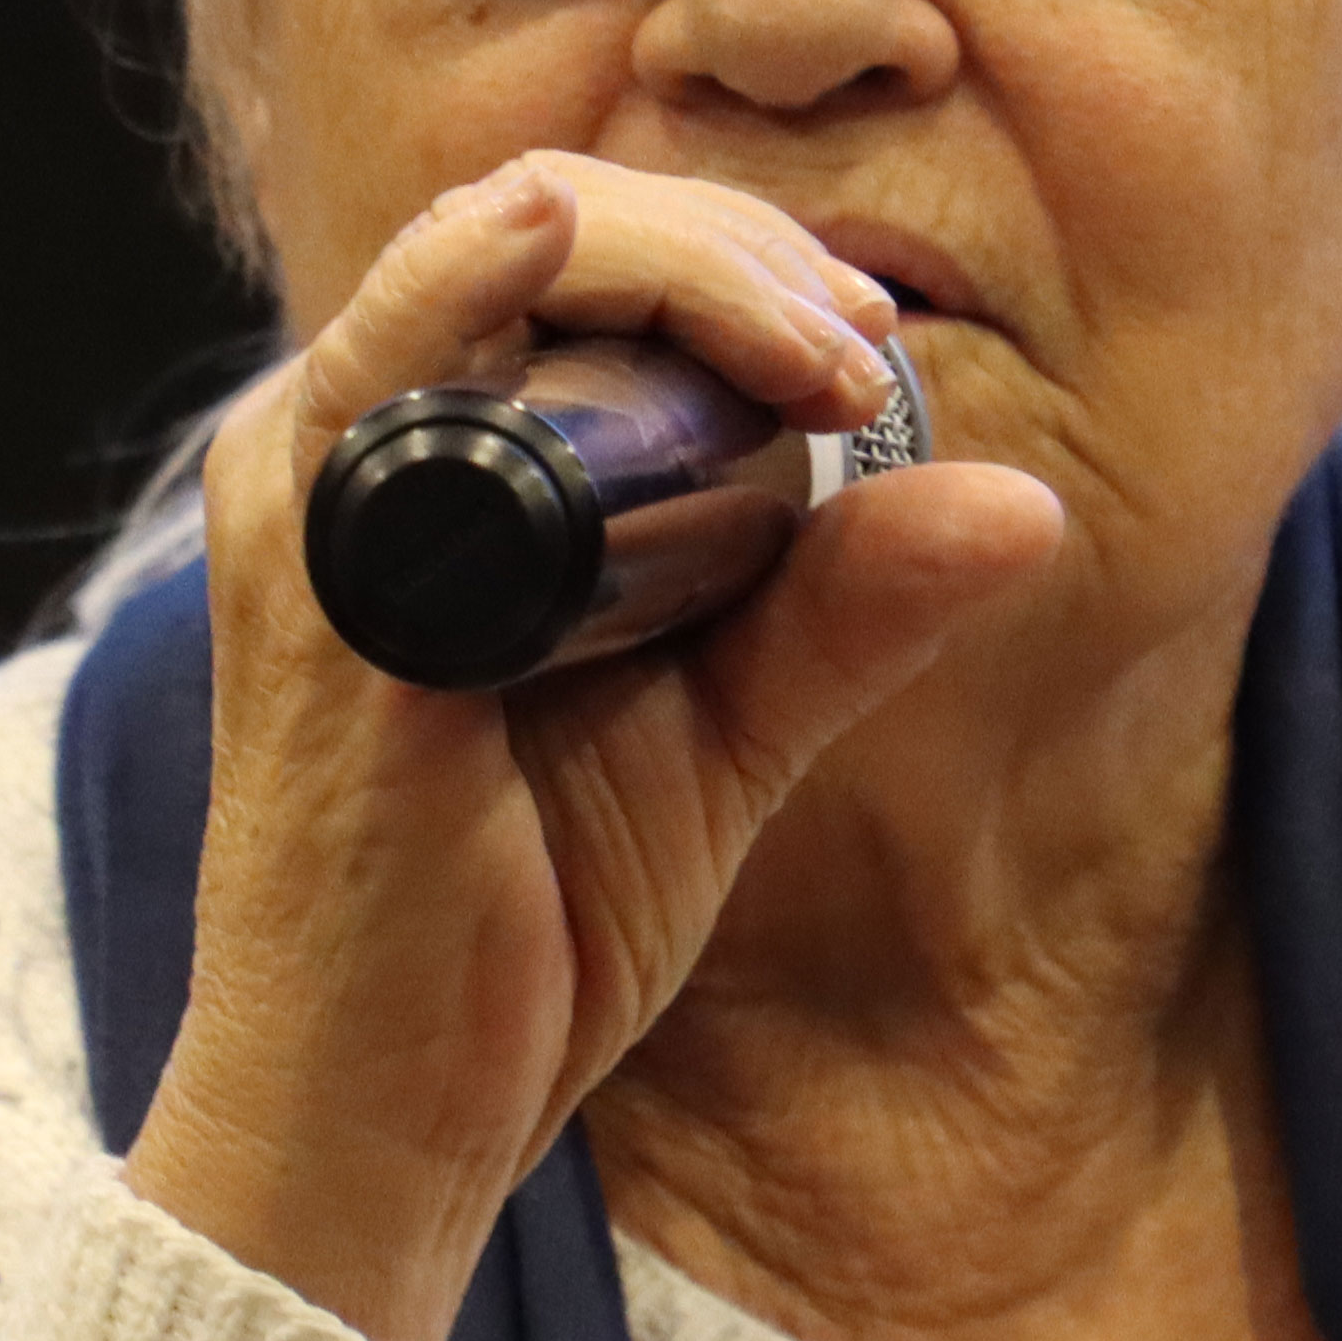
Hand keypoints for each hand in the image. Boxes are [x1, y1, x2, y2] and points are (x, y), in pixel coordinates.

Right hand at [124, 154, 1063, 1340]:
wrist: (388, 1116)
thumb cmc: (523, 917)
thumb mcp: (721, 731)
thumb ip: (841, 607)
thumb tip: (1025, 504)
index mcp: (433, 449)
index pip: (588, 254)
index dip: (742, 263)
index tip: (869, 355)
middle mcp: (350, 439)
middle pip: (552, 223)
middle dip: (735, 258)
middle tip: (860, 356)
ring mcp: (319, 500)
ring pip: (492, 259)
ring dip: (678, 268)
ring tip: (813, 352)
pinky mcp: (316, 590)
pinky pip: (377, 385)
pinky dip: (464, 284)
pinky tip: (551, 230)